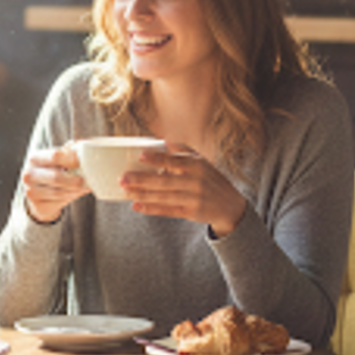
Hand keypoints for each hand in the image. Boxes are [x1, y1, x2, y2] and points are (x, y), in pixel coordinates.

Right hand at [20, 144, 90, 224]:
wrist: (37, 191)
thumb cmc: (50, 170)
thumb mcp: (56, 159)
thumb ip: (67, 152)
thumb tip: (81, 146)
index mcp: (34, 158)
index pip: (55, 157)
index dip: (71, 159)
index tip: (83, 161)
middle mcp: (29, 175)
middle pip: (56, 177)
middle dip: (74, 179)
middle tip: (86, 179)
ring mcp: (32, 192)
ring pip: (59, 192)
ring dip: (76, 190)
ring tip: (86, 186)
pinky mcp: (38, 206)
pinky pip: (60, 202)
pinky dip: (72, 197)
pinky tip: (78, 192)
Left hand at [121, 145, 246, 238]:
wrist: (230, 206)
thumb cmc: (211, 180)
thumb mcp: (202, 162)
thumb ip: (183, 151)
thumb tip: (164, 140)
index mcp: (197, 165)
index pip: (174, 160)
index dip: (157, 158)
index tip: (140, 155)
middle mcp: (196, 182)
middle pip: (165, 181)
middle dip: (142, 180)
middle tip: (124, 178)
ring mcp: (193, 199)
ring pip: (164, 197)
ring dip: (143, 194)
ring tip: (126, 191)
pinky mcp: (190, 213)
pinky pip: (168, 211)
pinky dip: (152, 209)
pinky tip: (138, 205)